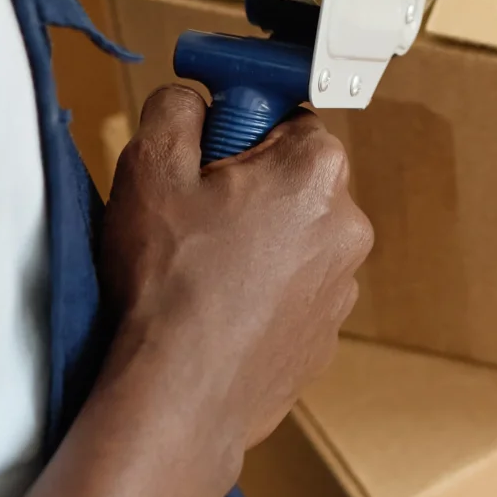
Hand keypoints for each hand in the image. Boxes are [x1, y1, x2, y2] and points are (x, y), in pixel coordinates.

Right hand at [100, 88, 373, 465]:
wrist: (180, 397)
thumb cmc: (169, 285)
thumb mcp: (149, 167)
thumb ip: (176, 109)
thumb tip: (192, 99)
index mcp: (317, 170)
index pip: (285, 116)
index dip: (235, 131)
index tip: (203, 153)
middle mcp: (347, 223)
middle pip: (292, 178)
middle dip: (244, 187)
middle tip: (191, 215)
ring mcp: (341, 285)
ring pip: (292, 238)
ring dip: (252, 244)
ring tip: (197, 271)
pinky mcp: (325, 334)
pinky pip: (291, 292)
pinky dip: (259, 294)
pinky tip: (214, 310)